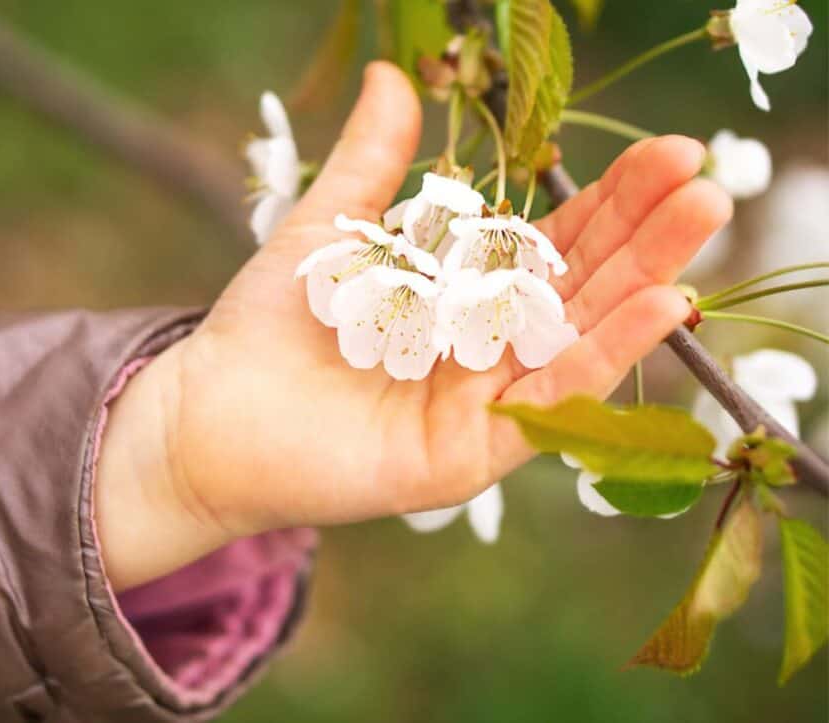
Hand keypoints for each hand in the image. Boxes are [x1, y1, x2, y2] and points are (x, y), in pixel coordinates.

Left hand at [96, 62, 732, 590]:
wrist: (214, 411)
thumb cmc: (272, 322)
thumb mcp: (332, 229)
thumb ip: (372, 162)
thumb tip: (395, 76)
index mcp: (461, 295)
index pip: (552, 243)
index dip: (607, 199)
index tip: (665, 152)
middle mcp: (484, 349)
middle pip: (579, 287)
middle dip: (642, 233)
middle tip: (703, 178)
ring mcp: (483, 402)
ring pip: (577, 340)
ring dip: (642, 282)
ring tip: (702, 219)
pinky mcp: (471, 452)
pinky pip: (548, 402)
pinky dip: (602, 357)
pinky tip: (659, 306)